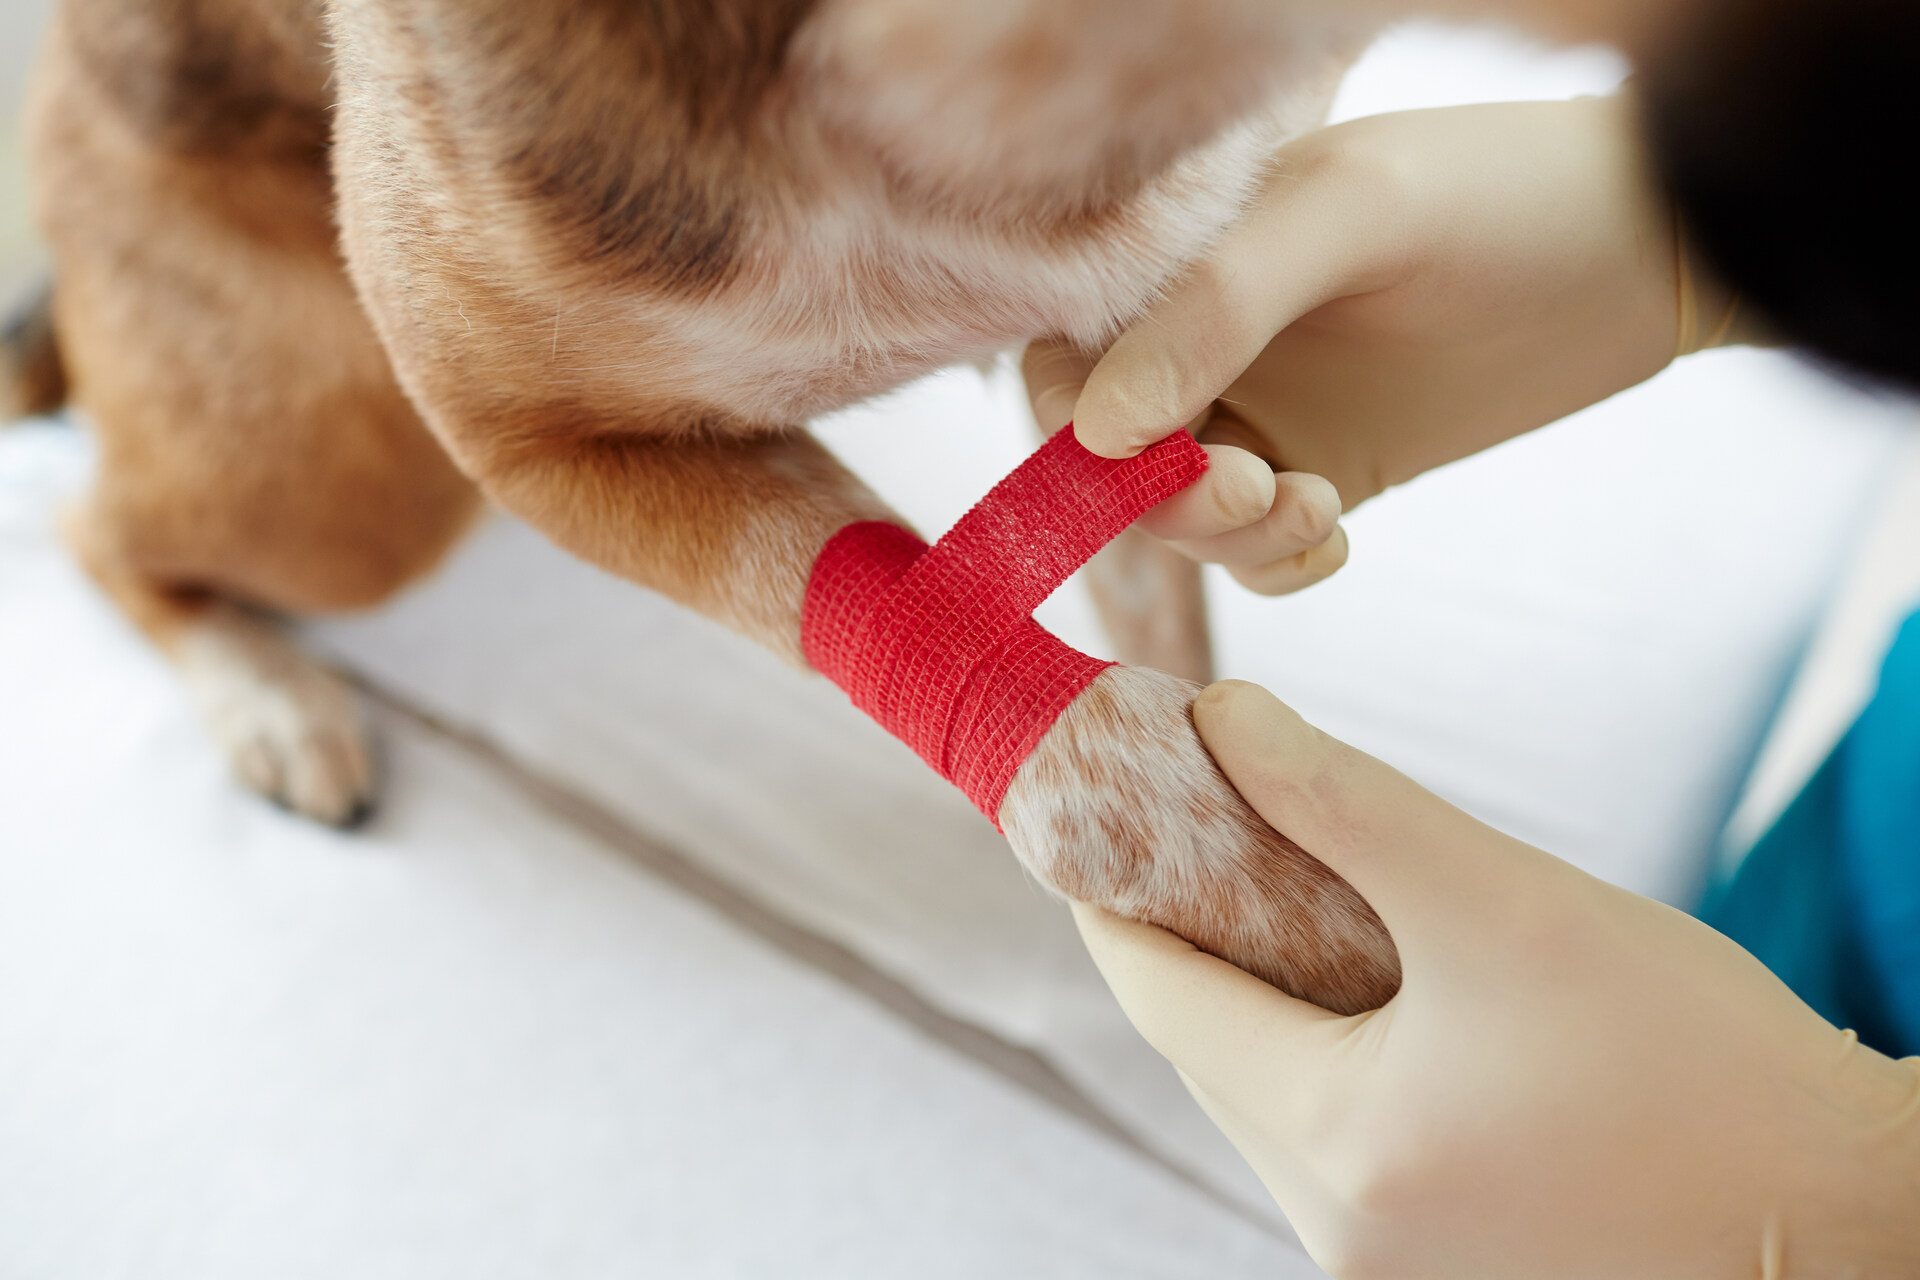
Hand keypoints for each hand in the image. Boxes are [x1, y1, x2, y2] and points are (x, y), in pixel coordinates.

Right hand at [1028, 94, 1740, 595]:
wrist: (1654, 248)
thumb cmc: (1501, 197)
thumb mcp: (1350, 223)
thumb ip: (1213, 312)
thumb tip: (1090, 432)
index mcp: (1185, 258)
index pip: (1062, 358)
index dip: (1069, 425)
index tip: (1134, 461)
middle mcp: (1210, 339)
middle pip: (1111, 456)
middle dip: (1161, 499)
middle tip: (1252, 494)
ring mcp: (1272, 406)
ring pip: (1182, 513)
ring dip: (1226, 537)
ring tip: (1312, 507)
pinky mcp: (1333, 466)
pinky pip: (1261, 547)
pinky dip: (1278, 564)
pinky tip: (1335, 532)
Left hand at [1074, 680, 1919, 1279]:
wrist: (1854, 1212)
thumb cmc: (1700, 1061)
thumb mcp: (1499, 898)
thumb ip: (1341, 801)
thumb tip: (1224, 721)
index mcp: (1335, 1145)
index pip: (1159, 996)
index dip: (1118, 889)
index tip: (1101, 804)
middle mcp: (1341, 1227)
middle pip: (1210, 1048)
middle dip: (1198, 930)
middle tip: (1205, 821)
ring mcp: (1391, 1261)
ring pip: (1272, 1094)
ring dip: (1269, 992)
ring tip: (1298, 888)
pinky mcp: (1445, 1263)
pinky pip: (1339, 1138)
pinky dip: (1330, 1053)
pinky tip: (1374, 983)